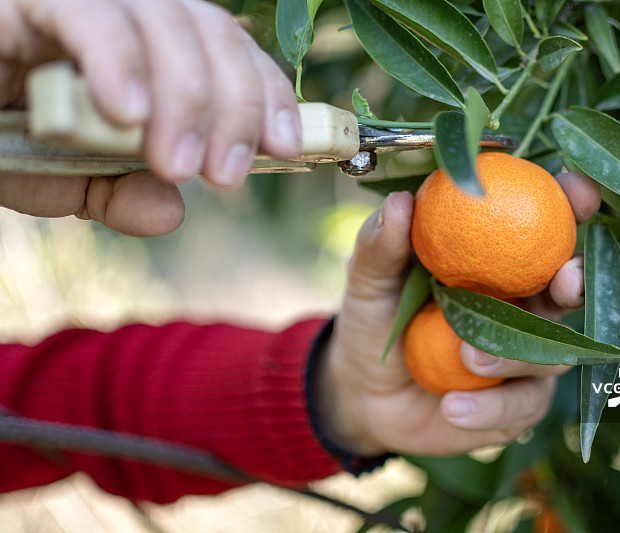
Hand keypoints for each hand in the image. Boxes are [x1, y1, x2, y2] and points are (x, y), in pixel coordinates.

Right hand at [0, 0, 300, 235]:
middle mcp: (123, 11)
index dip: (266, 93)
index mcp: (149, 46)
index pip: (229, 49)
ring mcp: (80, 1)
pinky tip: (127, 114)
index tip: (287, 145)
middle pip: (210, 31)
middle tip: (224, 178)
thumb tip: (169, 213)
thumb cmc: (1, 137)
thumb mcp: (66, 179)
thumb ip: (118, 191)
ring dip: (184, 97)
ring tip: (177, 166)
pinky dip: (116, 62)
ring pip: (163, 18)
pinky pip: (86, 14)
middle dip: (232, 106)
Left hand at [315, 172, 601, 456]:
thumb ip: (382, 246)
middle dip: (579, 278)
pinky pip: (524, 406)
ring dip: (516, 355)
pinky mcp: (518, 405)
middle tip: (565, 278)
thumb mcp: (369, 281)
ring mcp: (526, 357)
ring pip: (554, 354)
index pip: (544, 227)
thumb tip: (401, 202)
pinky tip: (453, 407)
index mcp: (496, 261)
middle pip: (571, 288)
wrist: (362, 393)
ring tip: (467, 357)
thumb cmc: (374, 321)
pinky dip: (490, 408)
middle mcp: (523, 305)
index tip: (578, 191)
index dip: (572, 205)